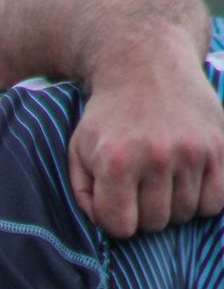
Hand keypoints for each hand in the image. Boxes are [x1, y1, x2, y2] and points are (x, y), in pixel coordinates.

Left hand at [70, 53, 223, 236]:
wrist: (146, 61)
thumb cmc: (108, 114)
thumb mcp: (78, 150)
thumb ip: (83, 194)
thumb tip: (106, 225)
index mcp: (117, 162)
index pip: (121, 227)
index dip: (116, 219)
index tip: (117, 201)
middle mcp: (156, 157)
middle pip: (156, 223)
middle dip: (145, 213)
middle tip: (141, 189)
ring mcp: (191, 151)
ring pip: (186, 214)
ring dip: (174, 205)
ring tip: (164, 181)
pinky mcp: (218, 144)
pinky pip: (216, 200)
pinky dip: (204, 200)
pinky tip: (190, 183)